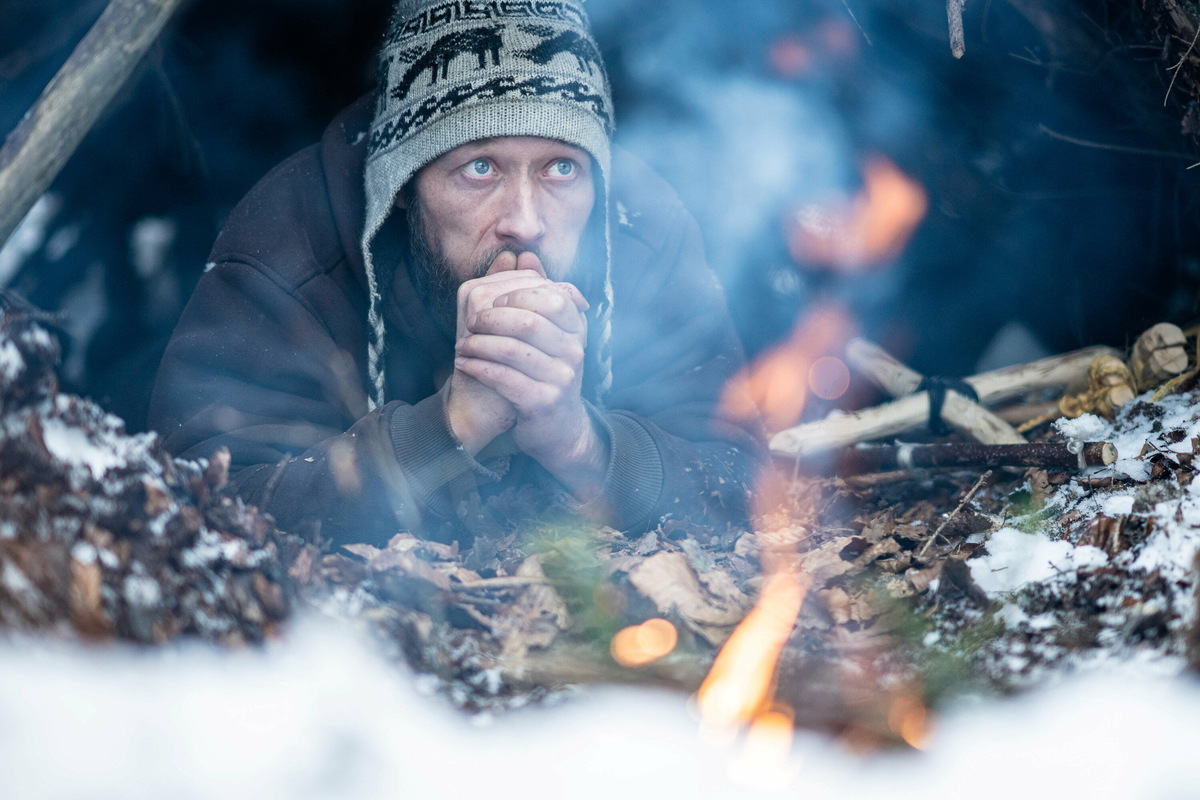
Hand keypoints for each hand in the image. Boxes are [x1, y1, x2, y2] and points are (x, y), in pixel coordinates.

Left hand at [454, 253, 609, 496]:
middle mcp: (576, 350)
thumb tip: (524, 255)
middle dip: (492, 318)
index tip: (491, 300)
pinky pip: (504, 378)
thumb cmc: (544, 370)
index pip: (551, 296)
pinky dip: (478, 368)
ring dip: (479, 345)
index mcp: (577, 327)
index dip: (517, 293)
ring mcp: (563, 378)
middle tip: (470, 323)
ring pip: (513, 349)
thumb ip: (535, 294)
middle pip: (529, 320)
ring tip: (462, 345)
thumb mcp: (547, 332)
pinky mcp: (544, 402)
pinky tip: (464, 364)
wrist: (556, 425)